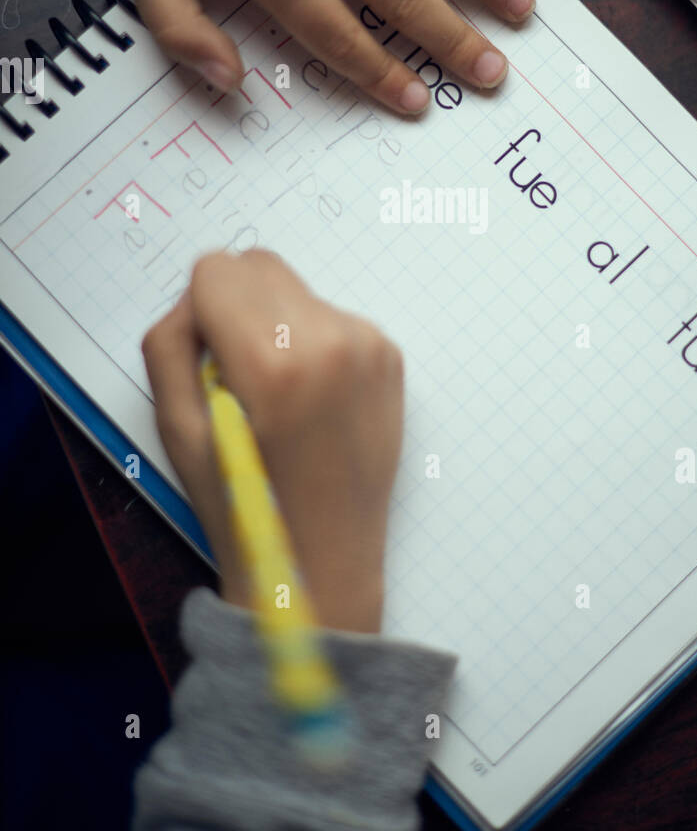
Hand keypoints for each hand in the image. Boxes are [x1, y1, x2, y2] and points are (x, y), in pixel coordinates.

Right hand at [141, 250, 402, 632]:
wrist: (325, 564)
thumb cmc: (245, 506)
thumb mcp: (178, 430)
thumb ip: (171, 344)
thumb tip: (197, 300)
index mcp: (276, 361)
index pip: (217, 271)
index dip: (198, 313)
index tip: (206, 361)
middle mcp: (333, 341)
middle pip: (260, 266)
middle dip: (235, 306)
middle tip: (237, 374)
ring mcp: (370, 346)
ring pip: (297, 290)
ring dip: (276, 323)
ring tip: (278, 395)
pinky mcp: (391, 357)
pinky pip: (333, 317)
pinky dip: (313, 342)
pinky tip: (311, 400)